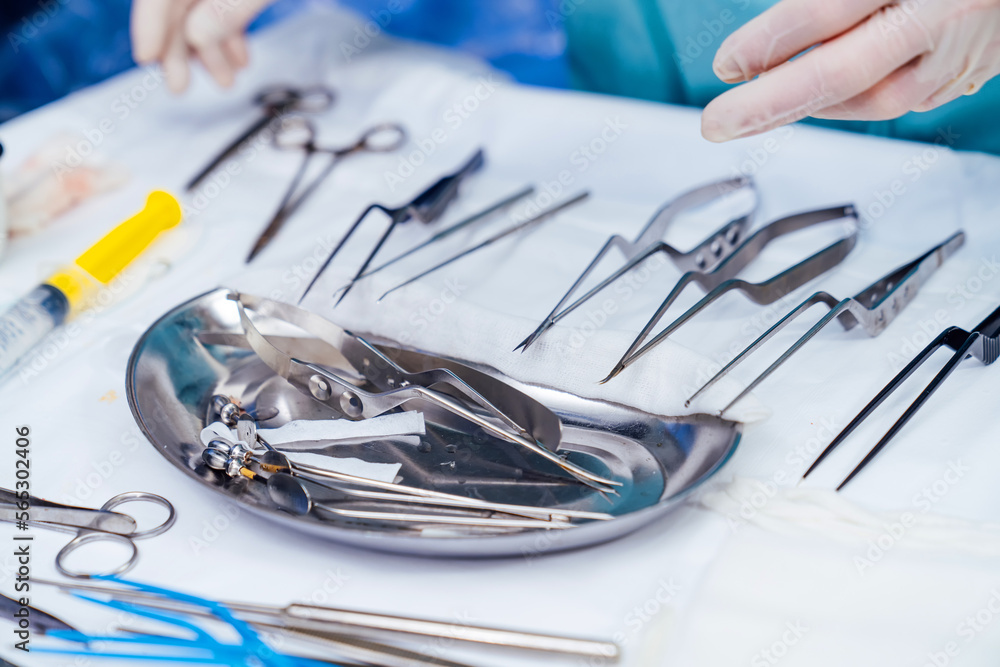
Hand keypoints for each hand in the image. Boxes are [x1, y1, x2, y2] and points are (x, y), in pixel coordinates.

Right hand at [131, 0, 274, 92]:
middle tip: (180, 86)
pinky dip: (231, 29)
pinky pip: (226, 0)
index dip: (150, 20)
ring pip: (202, 2)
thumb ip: (229, 7)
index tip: (147, 57)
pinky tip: (240, 58)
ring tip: (225, 80)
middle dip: (180, 43)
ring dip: (210, 45)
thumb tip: (196, 36)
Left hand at [701, 0, 999, 141]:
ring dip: (811, 106)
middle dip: (770, 104)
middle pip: (845, 71)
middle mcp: (948, 13)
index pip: (830, 10)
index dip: (769, 39)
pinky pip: (907, 96)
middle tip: (718, 122)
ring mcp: (966, 49)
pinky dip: (856, 100)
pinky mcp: (974, 70)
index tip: (727, 63)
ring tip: (760, 106)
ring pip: (879, 99)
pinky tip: (822, 96)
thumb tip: (774, 35)